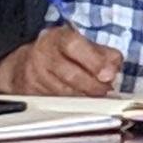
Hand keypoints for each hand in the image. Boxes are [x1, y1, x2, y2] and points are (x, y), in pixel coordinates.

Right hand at [0, 23, 125, 96]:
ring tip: (97, 93)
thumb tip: (113, 69)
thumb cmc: (62, 53)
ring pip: (64, 92)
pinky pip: (56, 103)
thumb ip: (104, 54)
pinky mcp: (31, 93)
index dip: (94, 61)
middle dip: (94, 85)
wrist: (29, 63)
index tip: (108, 74)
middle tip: (107, 88)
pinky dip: (73, 104)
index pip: (74, 46)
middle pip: (70, 74)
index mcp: (57, 38)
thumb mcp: (83, 44)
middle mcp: (43, 56)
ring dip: (85, 96)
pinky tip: (81, 98)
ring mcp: (35, 76)